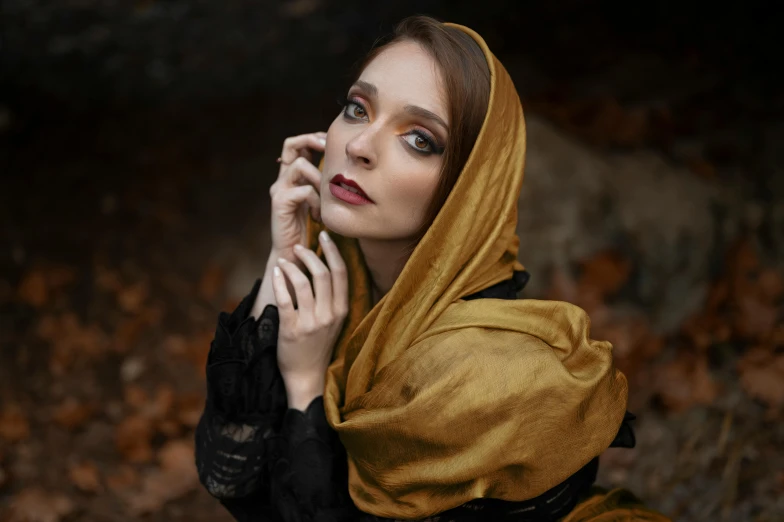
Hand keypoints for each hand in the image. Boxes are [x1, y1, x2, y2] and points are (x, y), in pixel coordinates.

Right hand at [269, 132, 326, 267]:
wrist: (292, 254)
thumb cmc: (309, 229)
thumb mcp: (320, 202)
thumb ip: (325, 186)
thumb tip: (347, 171)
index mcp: (291, 176)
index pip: (297, 144)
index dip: (314, 138)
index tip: (331, 143)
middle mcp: (282, 179)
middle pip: (290, 144)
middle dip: (311, 140)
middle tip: (328, 147)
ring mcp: (279, 190)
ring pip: (300, 165)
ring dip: (319, 177)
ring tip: (325, 197)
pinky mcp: (280, 203)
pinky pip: (304, 191)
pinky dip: (316, 201)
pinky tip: (318, 216)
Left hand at [272, 230, 348, 406]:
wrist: (307, 377)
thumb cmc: (318, 346)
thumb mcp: (333, 322)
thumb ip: (332, 298)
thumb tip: (322, 266)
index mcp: (341, 310)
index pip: (341, 273)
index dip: (333, 251)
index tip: (325, 235)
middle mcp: (329, 315)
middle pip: (323, 274)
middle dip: (310, 254)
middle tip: (300, 247)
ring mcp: (311, 323)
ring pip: (303, 283)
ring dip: (292, 266)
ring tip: (285, 259)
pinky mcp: (292, 329)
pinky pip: (285, 298)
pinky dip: (280, 281)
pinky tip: (276, 272)